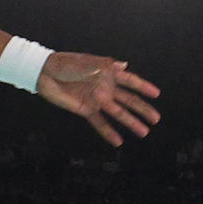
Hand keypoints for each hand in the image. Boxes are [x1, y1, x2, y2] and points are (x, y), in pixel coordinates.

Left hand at [37, 53, 162, 147]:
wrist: (46, 73)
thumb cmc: (67, 64)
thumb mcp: (88, 62)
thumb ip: (107, 66)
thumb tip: (125, 65)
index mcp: (108, 73)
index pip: (130, 81)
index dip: (143, 87)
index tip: (156, 94)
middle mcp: (105, 88)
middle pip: (128, 100)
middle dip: (142, 109)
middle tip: (155, 119)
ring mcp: (96, 100)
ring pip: (118, 113)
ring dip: (130, 122)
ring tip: (143, 132)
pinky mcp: (86, 110)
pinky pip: (99, 123)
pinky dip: (108, 132)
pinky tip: (118, 141)